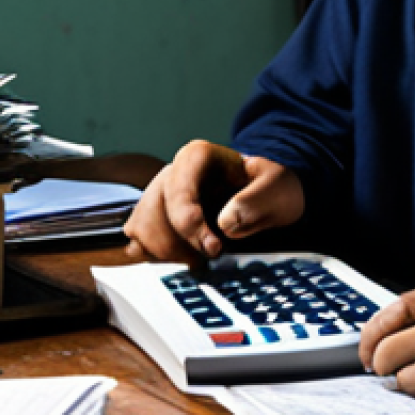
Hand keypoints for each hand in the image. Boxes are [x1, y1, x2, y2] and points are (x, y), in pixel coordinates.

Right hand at [123, 140, 303, 262]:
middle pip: (153, 214)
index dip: (191, 224)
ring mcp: (158, 195)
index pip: (178, 192)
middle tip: (210, 257)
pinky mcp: (153, 219)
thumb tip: (226, 222)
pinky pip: (138, 242)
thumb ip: (256, 200)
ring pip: (142, 231)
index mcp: (197, 157)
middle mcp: (172, 173)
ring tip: (201, 258)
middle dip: (179, 244)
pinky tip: (184, 257)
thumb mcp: (277, 185)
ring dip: (169, 254)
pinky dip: (157, 257)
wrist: (265, 193)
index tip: (214, 248)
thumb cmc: (270, 186)